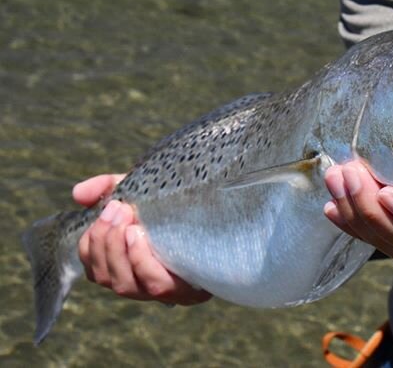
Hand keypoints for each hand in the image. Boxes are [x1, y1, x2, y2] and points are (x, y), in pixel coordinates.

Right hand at [74, 174, 210, 304]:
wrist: (228, 205)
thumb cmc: (178, 201)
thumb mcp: (141, 189)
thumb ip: (108, 187)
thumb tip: (78, 194)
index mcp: (132, 266)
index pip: (95, 269)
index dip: (90, 246)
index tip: (100, 213)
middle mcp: (145, 284)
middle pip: (107, 278)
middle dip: (105, 242)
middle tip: (116, 209)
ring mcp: (168, 291)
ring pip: (126, 285)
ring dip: (119, 251)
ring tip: (128, 221)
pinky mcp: (192, 290)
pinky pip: (157, 285)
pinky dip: (141, 260)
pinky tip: (140, 236)